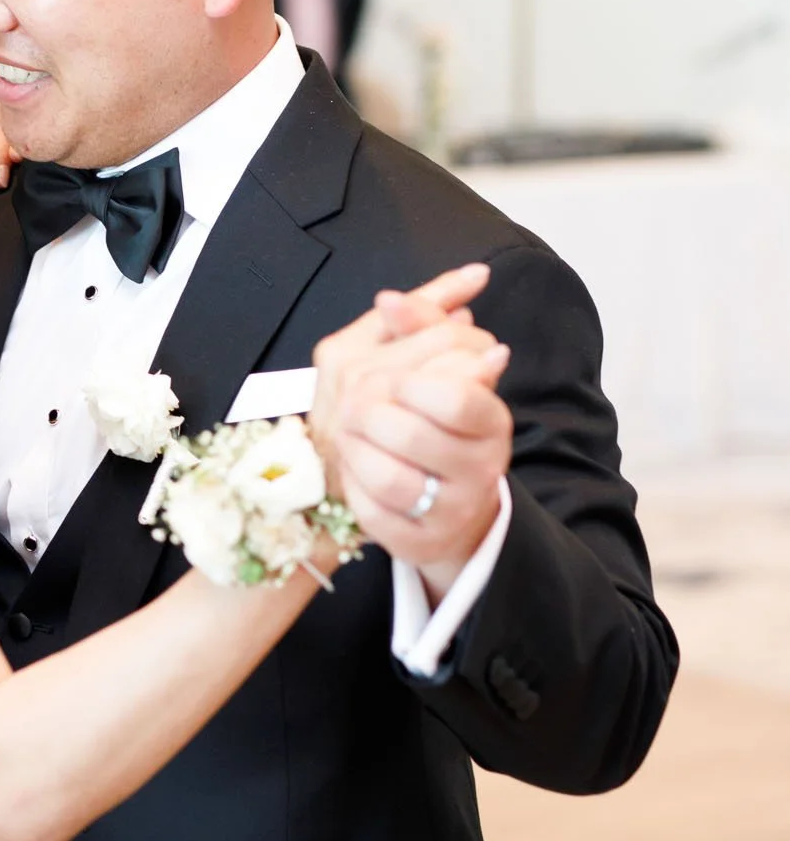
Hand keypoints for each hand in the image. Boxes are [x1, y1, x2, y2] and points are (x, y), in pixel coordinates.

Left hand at [314, 267, 512, 592]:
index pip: (457, 396)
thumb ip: (420, 325)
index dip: (413, 383)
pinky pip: (374, 516)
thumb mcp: (436, 366)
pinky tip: (352, 470)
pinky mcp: (419, 541)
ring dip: (356, 451)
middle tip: (355, 406)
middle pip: (413, 434)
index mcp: (491, 418)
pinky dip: (354, 488)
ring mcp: (453, 509)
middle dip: (370, 415)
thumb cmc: (437, 420)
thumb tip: (389, 299)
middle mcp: (482, 466)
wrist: (446, 500)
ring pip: (391, 479)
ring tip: (349, 435)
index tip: (393, 380)